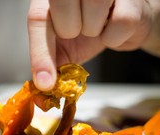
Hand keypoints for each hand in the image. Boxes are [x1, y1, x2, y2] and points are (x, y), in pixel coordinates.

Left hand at [27, 0, 151, 90]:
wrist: (122, 23)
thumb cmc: (84, 34)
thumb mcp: (60, 50)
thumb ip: (46, 68)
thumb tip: (41, 96)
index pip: (37, 19)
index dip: (40, 55)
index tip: (46, 83)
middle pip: (64, 11)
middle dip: (70, 30)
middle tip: (77, 31)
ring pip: (93, 14)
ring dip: (94, 31)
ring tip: (96, 27)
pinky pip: (119, 24)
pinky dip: (115, 36)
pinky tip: (113, 26)